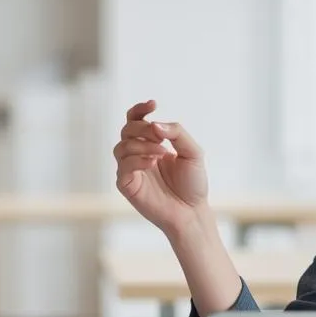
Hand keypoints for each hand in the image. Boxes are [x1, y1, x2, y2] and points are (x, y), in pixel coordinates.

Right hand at [113, 100, 209, 235]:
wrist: (192, 212)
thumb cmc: (193, 184)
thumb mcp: (193, 152)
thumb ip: (177, 133)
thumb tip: (155, 123)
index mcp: (151, 144)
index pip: (135, 120)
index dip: (140, 109)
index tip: (154, 104)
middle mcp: (137, 154)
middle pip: (126, 130)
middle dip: (143, 128)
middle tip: (161, 137)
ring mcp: (130, 170)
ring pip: (122, 146)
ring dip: (141, 144)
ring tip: (162, 152)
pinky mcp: (126, 185)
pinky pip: (123, 167)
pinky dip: (136, 160)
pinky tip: (153, 162)